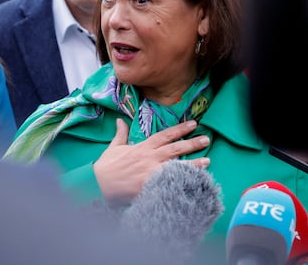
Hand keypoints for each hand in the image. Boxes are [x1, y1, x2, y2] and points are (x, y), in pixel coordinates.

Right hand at [93, 118, 209, 205]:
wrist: (99, 185)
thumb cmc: (107, 167)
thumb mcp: (114, 147)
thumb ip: (121, 134)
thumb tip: (120, 120)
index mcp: (143, 147)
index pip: (165, 135)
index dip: (180, 129)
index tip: (194, 124)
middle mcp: (150, 158)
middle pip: (175, 149)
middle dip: (192, 144)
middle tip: (207, 139)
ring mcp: (151, 173)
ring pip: (177, 166)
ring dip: (193, 164)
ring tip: (208, 161)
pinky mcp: (151, 187)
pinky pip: (170, 184)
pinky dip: (182, 182)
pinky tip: (194, 182)